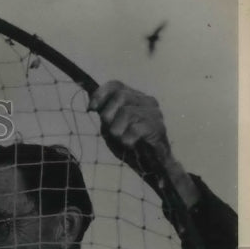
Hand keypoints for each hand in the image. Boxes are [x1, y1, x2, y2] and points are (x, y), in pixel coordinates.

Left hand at [89, 80, 198, 207]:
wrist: (148, 163)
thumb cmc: (128, 142)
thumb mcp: (110, 126)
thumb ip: (104, 113)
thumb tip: (92, 104)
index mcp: (134, 98)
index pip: (116, 85)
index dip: (100, 94)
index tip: (91, 109)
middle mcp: (146, 101)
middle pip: (120, 96)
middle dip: (108, 115)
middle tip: (111, 130)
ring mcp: (154, 113)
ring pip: (126, 112)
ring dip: (117, 130)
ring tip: (121, 139)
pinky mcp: (158, 127)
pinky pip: (135, 128)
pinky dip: (127, 139)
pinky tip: (129, 144)